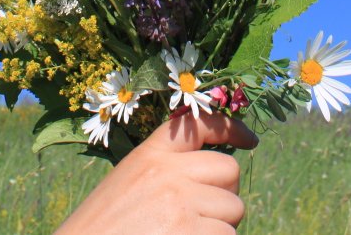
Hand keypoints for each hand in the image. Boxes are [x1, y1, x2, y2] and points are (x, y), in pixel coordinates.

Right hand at [55, 112, 258, 234]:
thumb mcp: (127, 185)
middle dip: (225, 193)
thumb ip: (165, 173)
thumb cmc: (101, 231)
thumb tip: (212, 178)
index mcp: (150, 156)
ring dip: (221, 227)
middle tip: (203, 216)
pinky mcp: (192, 234)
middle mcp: (169, 174)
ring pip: (234, 209)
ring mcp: (182, 204)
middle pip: (229, 170)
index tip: (249, 140)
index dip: (231, 128)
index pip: (200, 125)